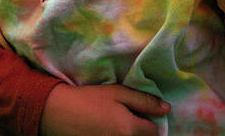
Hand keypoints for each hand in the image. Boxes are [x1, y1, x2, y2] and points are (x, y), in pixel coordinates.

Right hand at [40, 84, 168, 135]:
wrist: (57, 113)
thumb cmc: (89, 99)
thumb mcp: (118, 93)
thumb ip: (144, 101)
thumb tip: (166, 109)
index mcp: (130, 130)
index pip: (154, 132)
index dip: (150, 122)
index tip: (141, 115)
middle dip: (140, 132)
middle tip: (127, 119)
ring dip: (128, 135)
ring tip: (114, 124)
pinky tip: (105, 130)